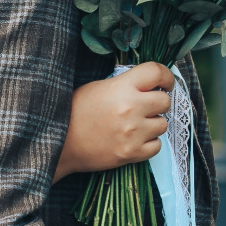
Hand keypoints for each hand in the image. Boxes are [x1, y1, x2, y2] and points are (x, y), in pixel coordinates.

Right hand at [55, 63, 173, 180]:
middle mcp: (131, 107)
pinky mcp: (132, 153)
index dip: (166, 77)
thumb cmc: (74, 112)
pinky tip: (134, 139)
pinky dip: (149, 143)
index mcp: (121, 86)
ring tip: (135, 125)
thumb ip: (124, 85)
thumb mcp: (97, 88)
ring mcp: (133, 132)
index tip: (165, 83)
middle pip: (165, 101)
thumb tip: (149, 85)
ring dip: (153, 124)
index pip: (157, 72)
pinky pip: (157, 146)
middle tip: (146, 106)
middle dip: (158, 102)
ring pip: (163, 124)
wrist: (59, 143)